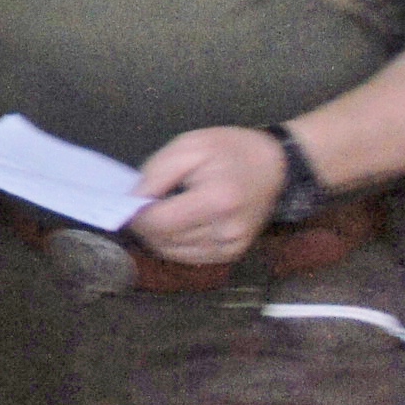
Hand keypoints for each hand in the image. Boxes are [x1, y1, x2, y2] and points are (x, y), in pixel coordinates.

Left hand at [128, 127, 287, 267]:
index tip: (131, 200)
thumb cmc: (229, 150)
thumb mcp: (188, 147)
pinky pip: (188, 257)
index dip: (136, 214)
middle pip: (162, 241)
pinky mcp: (232, 254)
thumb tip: (131, 201)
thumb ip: (155, 174)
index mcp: (216, 201)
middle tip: (147, 202)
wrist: (274, 165)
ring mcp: (231, 247)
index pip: (158, 223)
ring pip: (171, 252)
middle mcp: (226, 231)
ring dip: (157, 235)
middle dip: (144, 224)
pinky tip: (179, 223)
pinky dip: (174, 243)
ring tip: (165, 209)